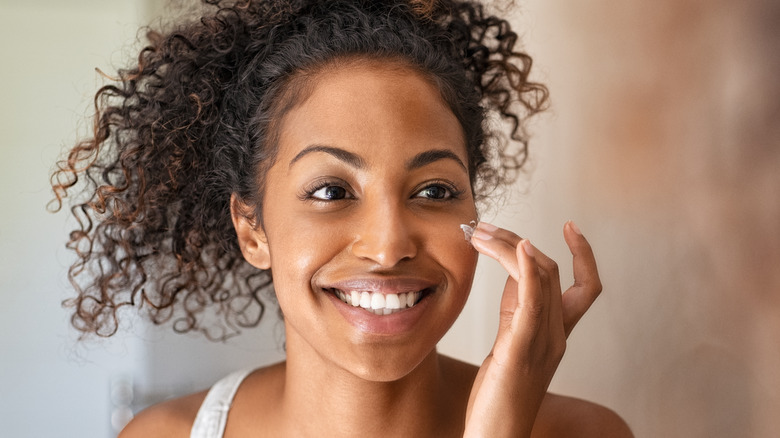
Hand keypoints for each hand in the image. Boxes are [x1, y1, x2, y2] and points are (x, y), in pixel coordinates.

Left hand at [463, 221, 601, 437]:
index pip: (586, 286)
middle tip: (484, 227)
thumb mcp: (510, 344)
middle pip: (551, 271)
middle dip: (518, 241)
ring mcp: (542, 343)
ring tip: (481, 232)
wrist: (496, 436)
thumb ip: (516, 311)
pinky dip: (527, 270)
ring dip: (511, 246)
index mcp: (557, 334)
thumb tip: (512, 274)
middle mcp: (556, 335)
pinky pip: (532, 303)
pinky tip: (519, 247)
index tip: (569, 224)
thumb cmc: (499, 395)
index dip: (584, 254)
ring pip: (540, 279)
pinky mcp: (520, 350)